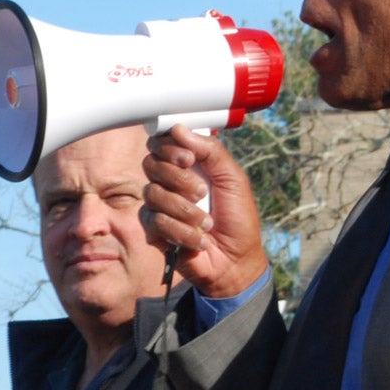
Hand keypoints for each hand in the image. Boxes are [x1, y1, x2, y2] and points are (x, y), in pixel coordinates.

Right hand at [142, 129, 268, 299]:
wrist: (236, 260)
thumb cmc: (238, 218)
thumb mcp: (233, 179)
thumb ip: (210, 150)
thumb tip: (179, 129)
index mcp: (188, 164)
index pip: (161, 143)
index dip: (168, 147)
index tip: (189, 158)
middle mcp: (170, 181)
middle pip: (151, 164)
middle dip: (178, 178)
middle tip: (202, 192)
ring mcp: (160, 205)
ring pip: (153, 194)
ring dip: (185, 210)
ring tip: (207, 223)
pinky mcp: (154, 230)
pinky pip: (155, 221)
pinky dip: (182, 231)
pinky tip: (199, 239)